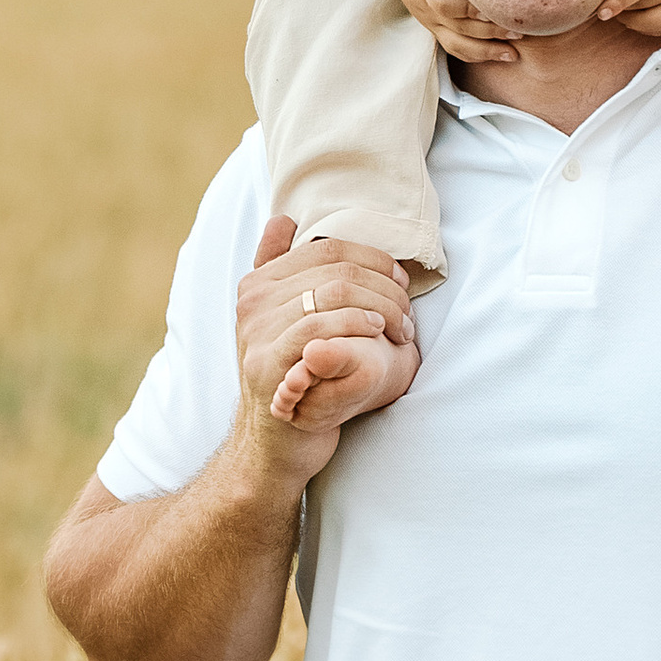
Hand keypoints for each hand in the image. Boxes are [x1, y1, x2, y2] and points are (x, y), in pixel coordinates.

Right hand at [235, 216, 418, 452]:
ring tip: (401, 329)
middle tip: (408, 313)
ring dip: (381, 307)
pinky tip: (377, 332)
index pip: (327, 247)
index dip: (375, 259)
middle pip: (336, 268)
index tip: (401, 283)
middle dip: (384, 286)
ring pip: (334, 292)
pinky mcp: (266, 363)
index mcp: (259, 282)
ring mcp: (256, 332)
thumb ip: (281, 269)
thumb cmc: (295, 376)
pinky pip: (319, 327)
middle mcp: (252, 301)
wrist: (274, 441)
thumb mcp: (286, 319)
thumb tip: (283, 219)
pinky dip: (356, 324)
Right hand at [337, 0, 518, 65]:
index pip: (445, 4)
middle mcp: (427, 10)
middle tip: (519, 31)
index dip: (469, 10)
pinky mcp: (438, 29)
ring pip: (457, 45)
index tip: (494, 9)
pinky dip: (479, 55)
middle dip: (488, 32)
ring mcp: (432, 23)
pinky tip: (504, 54)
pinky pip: (456, 48)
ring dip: (486, 51)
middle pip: (458, 28)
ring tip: (514, 53)